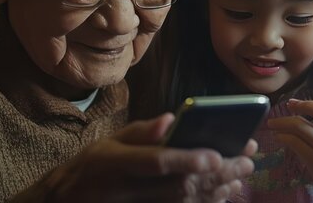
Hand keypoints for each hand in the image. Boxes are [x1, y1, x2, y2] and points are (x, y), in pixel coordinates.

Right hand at [12, 113, 255, 201]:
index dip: (186, 159)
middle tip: (246, 162)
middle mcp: (125, 190)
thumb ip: (141, 132)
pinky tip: (222, 196)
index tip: (216, 154)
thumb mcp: (108, 142)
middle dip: (216, 175)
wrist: (66, 202)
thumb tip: (172, 118)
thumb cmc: (92, 166)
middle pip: (177, 186)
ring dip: (216, 192)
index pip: (154, 162)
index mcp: (115, 163)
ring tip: (240, 178)